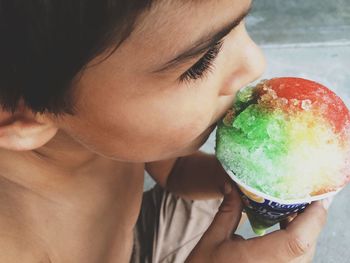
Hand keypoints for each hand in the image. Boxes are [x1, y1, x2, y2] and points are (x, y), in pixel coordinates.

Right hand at [185, 185, 328, 262]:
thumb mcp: (213, 239)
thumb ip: (228, 210)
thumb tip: (232, 183)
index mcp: (258, 261)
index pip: (297, 241)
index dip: (313, 218)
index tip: (317, 197)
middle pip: (306, 244)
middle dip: (310, 218)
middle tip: (302, 195)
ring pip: (305, 252)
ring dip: (304, 229)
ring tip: (292, 207)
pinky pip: (297, 259)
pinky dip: (297, 240)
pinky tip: (285, 225)